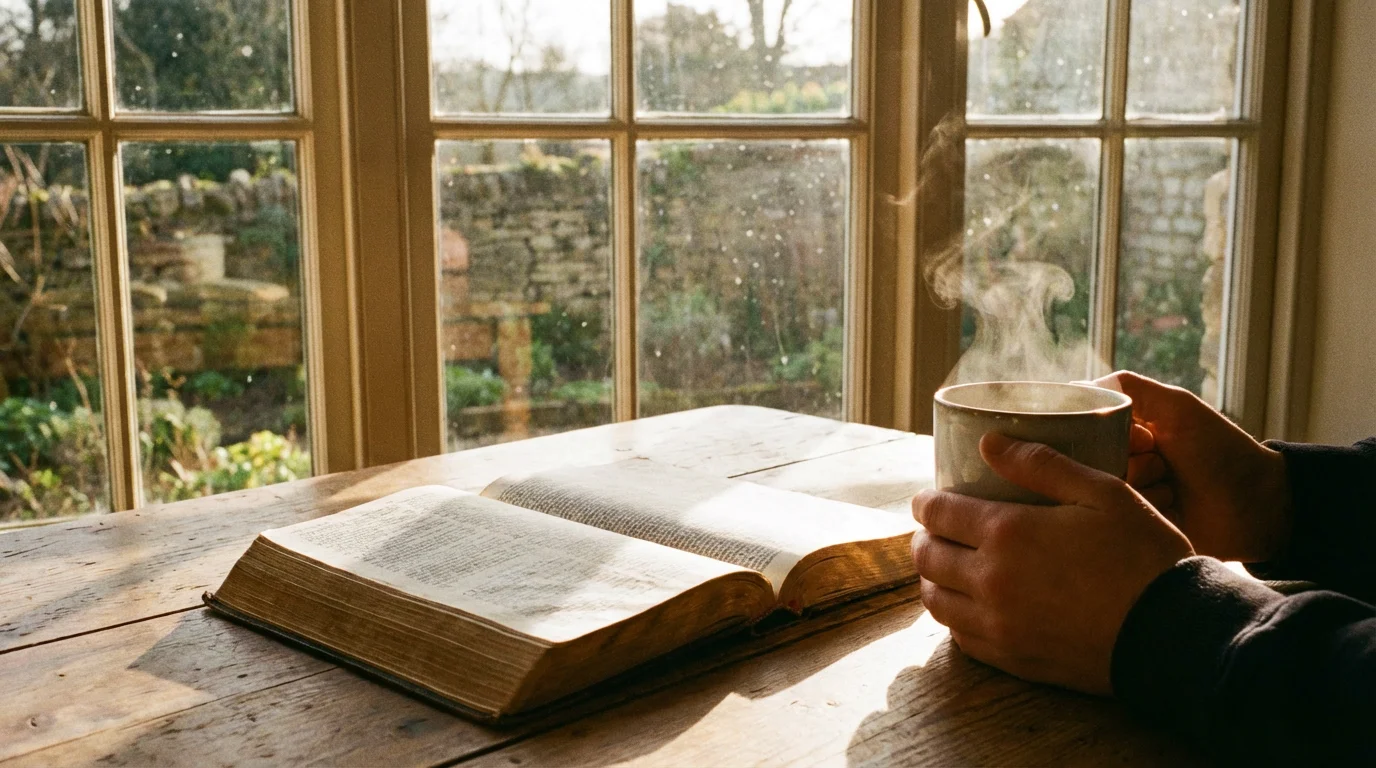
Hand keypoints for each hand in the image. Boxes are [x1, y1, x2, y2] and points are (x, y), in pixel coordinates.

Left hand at [911, 433, 1192, 695]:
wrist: (1173, 633)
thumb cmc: (1143, 555)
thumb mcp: (1103, 492)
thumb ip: (1042, 463)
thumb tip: (989, 442)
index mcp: (1007, 532)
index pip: (938, 513)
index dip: (926, 502)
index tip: (928, 499)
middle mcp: (991, 580)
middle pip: (928, 556)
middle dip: (924, 538)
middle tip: (935, 530)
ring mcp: (998, 624)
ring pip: (936, 600)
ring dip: (932, 578)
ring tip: (946, 566)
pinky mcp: (1013, 658)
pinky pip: (961, 637)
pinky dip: (955, 616)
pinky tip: (969, 606)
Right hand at [1094, 371, 1290, 562]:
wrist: (1257, 502)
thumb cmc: (1219, 449)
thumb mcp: (1175, 405)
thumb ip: (1127, 388)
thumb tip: (1075, 389)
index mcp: (1122, 436)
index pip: (1083, 431)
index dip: (1106, 433)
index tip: (1143, 436)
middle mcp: (1118, 466)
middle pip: (1088, 463)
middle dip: (1127, 460)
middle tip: (1161, 462)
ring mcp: (1126, 500)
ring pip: (1102, 491)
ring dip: (1141, 486)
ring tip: (1171, 487)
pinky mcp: (1135, 529)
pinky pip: (1118, 518)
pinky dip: (1146, 508)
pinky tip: (1173, 506)